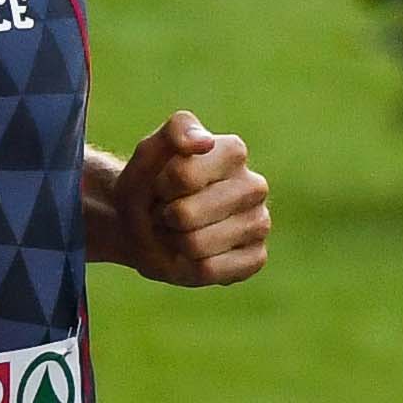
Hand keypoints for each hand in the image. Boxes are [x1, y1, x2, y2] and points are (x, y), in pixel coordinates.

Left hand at [111, 109, 273, 286]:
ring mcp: (259, 222)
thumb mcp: (147, 154)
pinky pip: (209, 270)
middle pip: (186, 214)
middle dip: (164, 218)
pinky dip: (188, 267)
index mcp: (233, 152)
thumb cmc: (148, 188)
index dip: (160, 187)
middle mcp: (255, 186)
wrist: (144, 229)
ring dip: (173, 243)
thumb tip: (204, 142)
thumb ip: (174, 132)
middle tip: (168, 214)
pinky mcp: (256, 257)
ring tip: (179, 232)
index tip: (162, 185)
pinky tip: (194, 255)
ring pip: (196, 246)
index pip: (182, 176)